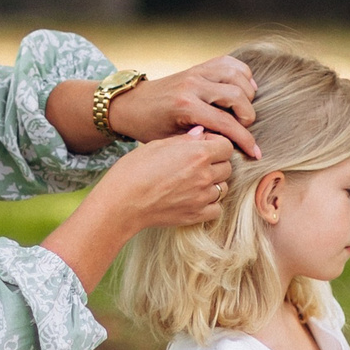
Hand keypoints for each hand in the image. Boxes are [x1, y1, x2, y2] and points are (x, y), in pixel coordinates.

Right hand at [90, 129, 236, 229]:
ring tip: (194, 182)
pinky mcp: (196, 215)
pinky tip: (194, 198)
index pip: (226, 146)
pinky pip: (216, 208)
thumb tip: (201, 134)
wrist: (122, 202)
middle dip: (216, 163)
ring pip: (223, 187)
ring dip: (213, 183)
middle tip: (197, 164)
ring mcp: (202, 197)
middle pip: (227, 167)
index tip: (205, 146)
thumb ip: (185, 140)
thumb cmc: (134, 169)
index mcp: (198, 153)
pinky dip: (209, 204)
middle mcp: (204, 175)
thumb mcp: (157, 145)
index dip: (217, 144)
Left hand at [106, 55, 261, 158]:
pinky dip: (241, 74)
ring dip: (247, 94)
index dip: (245, 140)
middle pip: (237, 96)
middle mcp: (193, 85)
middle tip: (243, 129)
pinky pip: (228, 63)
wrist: (131, 104)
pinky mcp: (198, 66)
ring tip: (243, 111)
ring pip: (237, 76)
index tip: (254, 152)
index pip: (227, 123)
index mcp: (185, 106)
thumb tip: (229, 144)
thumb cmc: (149, 126)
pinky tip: (242, 89)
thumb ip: (200, 141)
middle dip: (248, 116)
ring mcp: (196, 72)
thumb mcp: (172, 141)